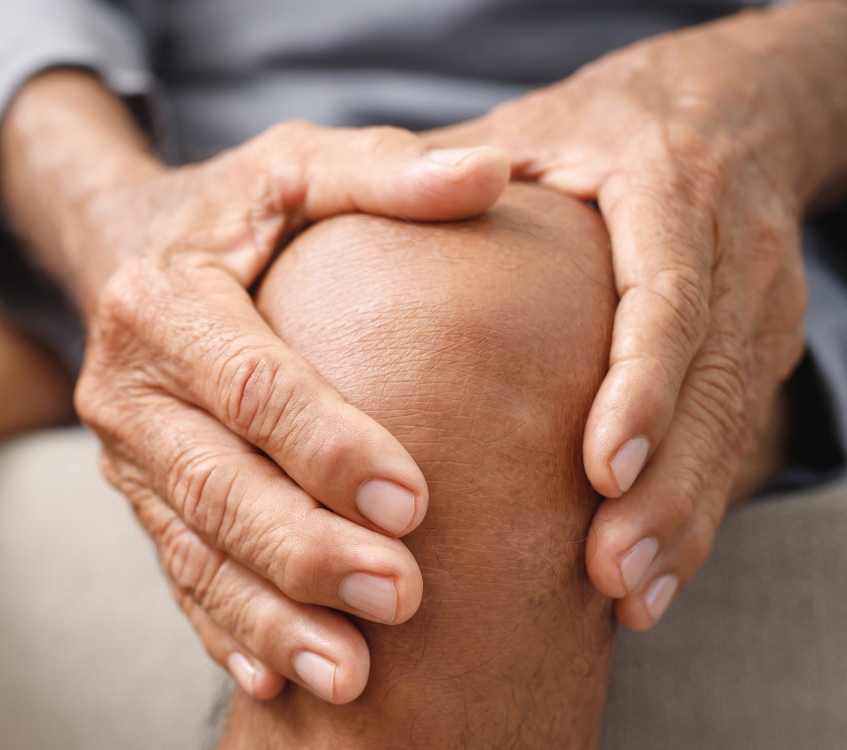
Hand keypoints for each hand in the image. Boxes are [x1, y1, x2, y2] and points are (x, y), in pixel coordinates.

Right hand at [64, 122, 508, 700]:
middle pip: (214, 482)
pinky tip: (273, 681)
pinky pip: (174, 571)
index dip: (326, 444)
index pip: (249, 382)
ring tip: (349, 676)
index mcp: (163, 298)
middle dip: (303, 550)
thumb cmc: (233, 208)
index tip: (413, 503)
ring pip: (190, 546)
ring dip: (268, 616)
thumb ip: (382, 172)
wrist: (121, 248)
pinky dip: (222, 628)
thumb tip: (489, 176)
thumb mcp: (296, 167)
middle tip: (400, 600)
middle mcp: (127, 384)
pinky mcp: (134, 495)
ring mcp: (123, 452)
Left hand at [427, 3, 846, 629]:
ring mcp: (763, 302)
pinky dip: (697, 512)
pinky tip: (650, 581)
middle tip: (610, 568)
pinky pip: (740, 440)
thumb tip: (358, 215)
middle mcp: (731, 248)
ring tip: (628, 593)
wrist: (722, 107)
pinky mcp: (767, 346)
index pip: (667, 294)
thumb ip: (450, 174)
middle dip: (666, 485)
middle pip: (712, 382)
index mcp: (667, 187)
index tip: (602, 467)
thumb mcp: (527, 131)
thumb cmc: (590, 129)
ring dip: (684, 516)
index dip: (641, 383)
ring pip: (734, 422)